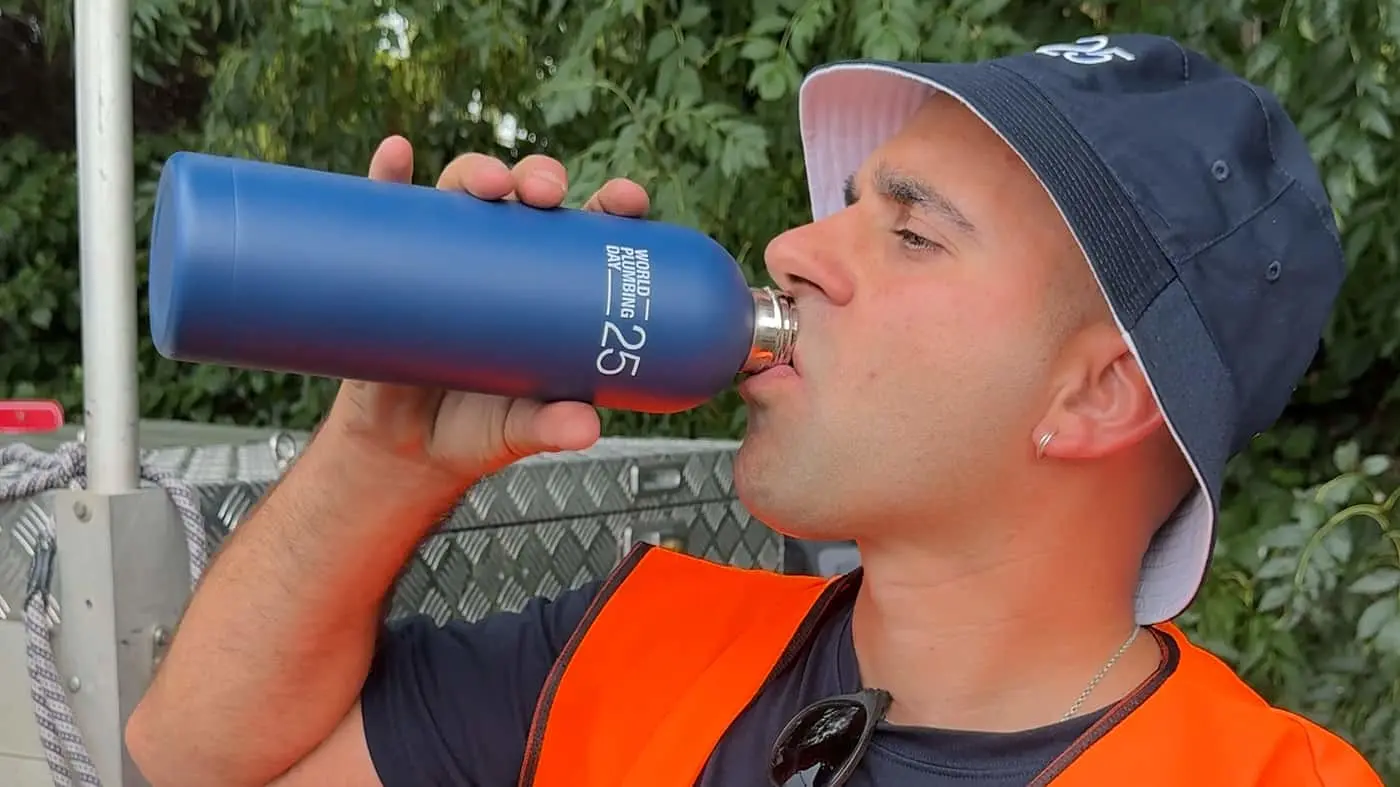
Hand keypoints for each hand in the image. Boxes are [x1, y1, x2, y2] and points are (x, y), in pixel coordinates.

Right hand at [321, 136, 651, 497]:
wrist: (404, 450)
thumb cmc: (478, 429)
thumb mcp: (519, 430)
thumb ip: (552, 428)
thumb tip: (587, 427)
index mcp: (549, 283)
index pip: (588, 230)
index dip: (611, 204)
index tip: (628, 200)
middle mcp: (500, 256)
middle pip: (528, 198)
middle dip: (541, 178)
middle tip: (547, 193)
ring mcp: (445, 255)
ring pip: (464, 194)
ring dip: (478, 171)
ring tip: (485, 183)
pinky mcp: (392, 264)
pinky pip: (389, 211)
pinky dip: (388, 176)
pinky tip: (394, 154)